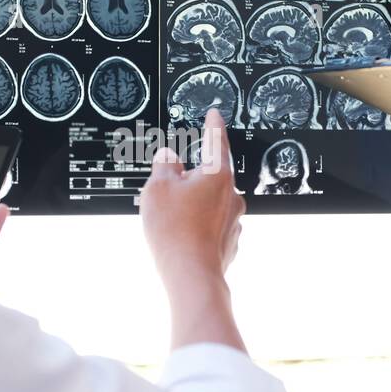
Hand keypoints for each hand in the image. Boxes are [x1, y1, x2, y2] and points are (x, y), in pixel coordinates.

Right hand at [139, 108, 246, 352]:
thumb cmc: (175, 231)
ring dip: (192, 204)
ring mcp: (233, 221)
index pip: (216, 141)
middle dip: (190, 178)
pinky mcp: (229, 243)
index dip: (213, 125)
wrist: (192, 277)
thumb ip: (164, 167)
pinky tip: (181, 236)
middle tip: (168, 188)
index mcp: (217, 175)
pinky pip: (211, 225)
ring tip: (169, 219)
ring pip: (210, 202)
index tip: (215, 114)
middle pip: (210, 175)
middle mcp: (231, 196)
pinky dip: (197, 225)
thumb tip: (170, 158)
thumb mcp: (157, 189)